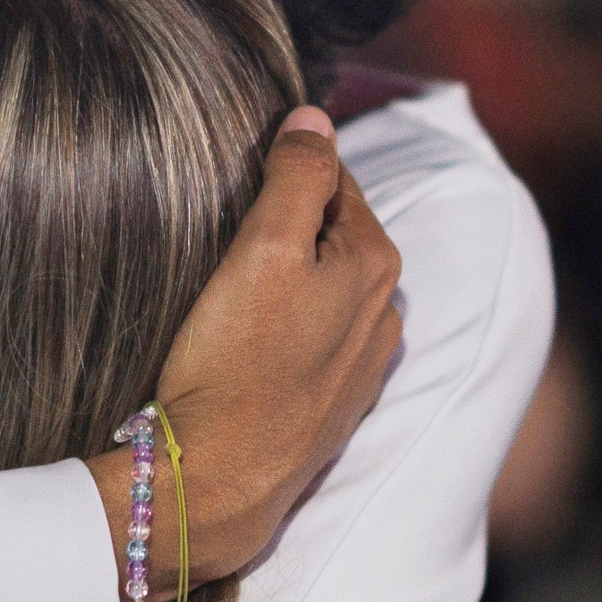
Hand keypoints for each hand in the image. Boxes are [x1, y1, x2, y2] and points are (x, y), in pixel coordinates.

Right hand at [121, 107, 402, 583]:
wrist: (217, 483)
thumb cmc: (236, 365)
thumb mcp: (262, 250)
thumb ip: (296, 176)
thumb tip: (314, 117)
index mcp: (377, 264)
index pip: (334, 180)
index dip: (282, 169)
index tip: (236, 177)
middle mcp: (385, 313)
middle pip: (329, 233)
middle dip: (284, 223)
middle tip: (223, 229)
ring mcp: (361, 363)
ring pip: (320, 286)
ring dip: (282, 275)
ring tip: (227, 284)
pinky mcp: (330, 403)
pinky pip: (309, 337)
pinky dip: (281, 323)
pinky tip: (242, 336)